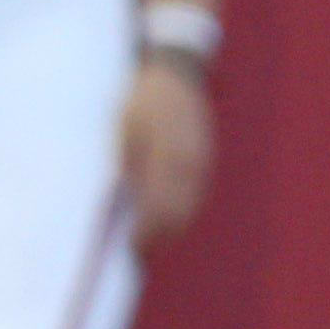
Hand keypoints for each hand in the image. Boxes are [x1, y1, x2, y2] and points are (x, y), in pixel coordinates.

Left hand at [119, 57, 212, 243]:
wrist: (174, 75)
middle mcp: (190, 161)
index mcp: (168, 154)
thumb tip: (123, 202)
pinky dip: (184, 211)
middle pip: (180, 212)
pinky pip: (197, 193)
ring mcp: (202, 161)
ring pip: (192, 206)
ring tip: (151, 242)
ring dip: (174, 227)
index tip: (131, 247)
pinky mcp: (206, 160)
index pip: (159, 205)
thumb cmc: (141, 102)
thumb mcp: (125, 130)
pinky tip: (168, 220)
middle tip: (139, 253)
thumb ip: (128, 165)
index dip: (146, 231)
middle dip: (160, 236)